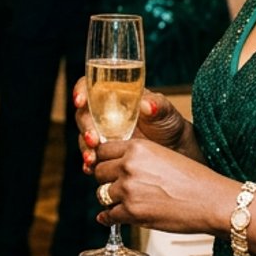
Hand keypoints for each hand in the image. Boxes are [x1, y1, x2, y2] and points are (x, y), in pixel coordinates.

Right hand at [72, 79, 188, 173]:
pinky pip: (90, 157)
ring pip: (84, 137)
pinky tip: (90, 168)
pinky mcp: (104, 154)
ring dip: (85, 148)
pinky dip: (88, 163)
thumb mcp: (167, 114)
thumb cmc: (169, 126)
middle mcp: (104, 114)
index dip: (81, 91)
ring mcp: (103, 135)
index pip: (91, 87)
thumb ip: (158, 106)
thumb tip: (146, 105)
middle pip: (84, 114)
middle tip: (93, 140)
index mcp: (116, 97)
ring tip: (92, 159)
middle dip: (85, 127)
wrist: (175, 154)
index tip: (80, 101)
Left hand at [90, 137, 236, 236]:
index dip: (103, 160)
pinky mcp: (132, 212)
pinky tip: (111, 218)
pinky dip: (108, 219)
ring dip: (109, 200)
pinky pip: (108, 216)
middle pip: (98, 172)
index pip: (103, 150)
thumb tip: (118, 167)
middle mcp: (129, 165)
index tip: (107, 168)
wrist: (211, 201)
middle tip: (114, 187)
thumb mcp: (163, 156)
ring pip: (101, 194)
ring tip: (120, 203)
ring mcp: (128, 189)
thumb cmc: (194, 179)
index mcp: (137, 147)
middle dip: (105, 180)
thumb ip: (139, 158)